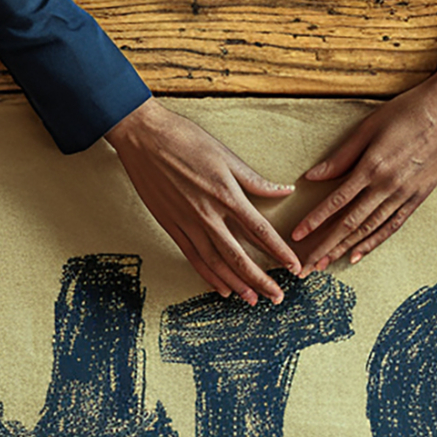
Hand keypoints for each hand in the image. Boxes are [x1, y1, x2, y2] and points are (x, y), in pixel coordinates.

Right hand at [106, 100, 303, 305]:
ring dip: (236, 284)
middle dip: (260, 280)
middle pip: (239, 256)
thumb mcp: (226, 155)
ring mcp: (186, 223)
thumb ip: (255, 180)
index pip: (259, 230)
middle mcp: (207, 214)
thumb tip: (285, 190)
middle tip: (277, 297)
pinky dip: (208, 275)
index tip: (293, 267)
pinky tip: (221, 288)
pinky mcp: (170, 225)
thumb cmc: (185, 139)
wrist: (143, 137)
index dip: (279, 251)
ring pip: (215, 262)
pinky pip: (193, 257)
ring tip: (252, 300)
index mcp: (226, 194)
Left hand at [289, 74, 436, 272]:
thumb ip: (341, 156)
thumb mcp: (369, 128)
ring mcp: (405, 194)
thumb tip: (312, 177)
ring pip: (370, 229)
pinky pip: (392, 226)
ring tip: (325, 264)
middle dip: (326, 246)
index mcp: (372, 166)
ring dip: (345, 249)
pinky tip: (357, 255)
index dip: (315, 220)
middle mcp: (387, 186)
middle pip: (351, 223)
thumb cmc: (406, 112)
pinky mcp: (418, 198)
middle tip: (307, 266)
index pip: (337, 201)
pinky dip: (374, 242)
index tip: (297, 236)